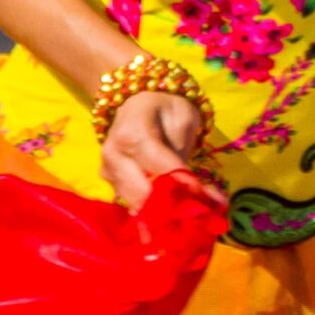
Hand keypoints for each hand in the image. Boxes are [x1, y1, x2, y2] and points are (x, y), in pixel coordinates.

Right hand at [100, 90, 217, 211]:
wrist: (136, 104)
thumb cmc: (165, 108)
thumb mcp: (185, 119)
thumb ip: (185, 153)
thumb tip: (197, 192)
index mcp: (132, 134)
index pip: (160, 171)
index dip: (184, 187)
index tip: (208, 201)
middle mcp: (113, 156)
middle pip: (142, 195)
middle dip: (172, 206)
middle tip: (199, 211)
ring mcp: (107, 171)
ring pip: (136, 203)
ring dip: (162, 209)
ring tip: (188, 206)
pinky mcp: (108, 182)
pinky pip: (131, 200)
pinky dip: (151, 206)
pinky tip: (170, 203)